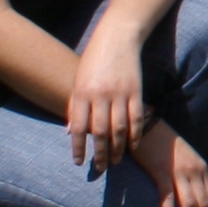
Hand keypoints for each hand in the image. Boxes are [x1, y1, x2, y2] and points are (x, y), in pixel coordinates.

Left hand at [66, 22, 147, 175]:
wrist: (117, 37)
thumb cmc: (93, 60)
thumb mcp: (78, 81)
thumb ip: (75, 106)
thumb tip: (71, 132)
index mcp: (81, 93)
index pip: (78, 128)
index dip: (78, 147)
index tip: (79, 162)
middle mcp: (100, 95)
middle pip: (99, 132)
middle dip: (99, 153)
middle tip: (99, 169)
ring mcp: (120, 93)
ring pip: (118, 128)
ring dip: (117, 147)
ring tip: (116, 161)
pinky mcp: (136, 90)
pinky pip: (136, 117)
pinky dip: (135, 133)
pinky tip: (133, 144)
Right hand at [132, 120, 207, 206]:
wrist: (149, 127)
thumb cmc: (164, 145)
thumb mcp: (184, 159)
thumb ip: (189, 175)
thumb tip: (190, 194)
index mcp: (201, 168)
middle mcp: (194, 171)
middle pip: (203, 203)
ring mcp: (179, 172)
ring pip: (189, 203)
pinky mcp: (161, 172)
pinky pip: (168, 196)